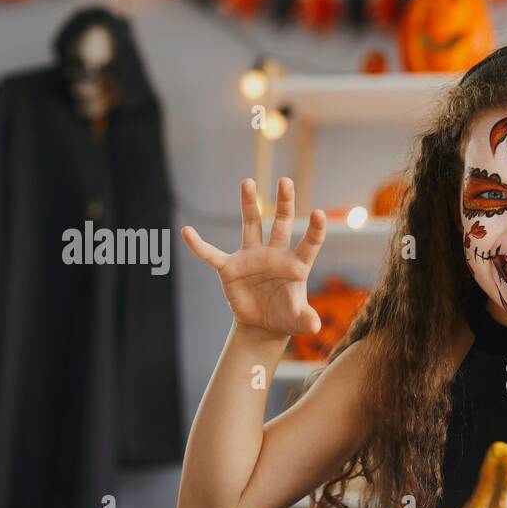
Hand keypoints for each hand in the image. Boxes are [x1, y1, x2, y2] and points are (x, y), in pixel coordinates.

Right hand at [181, 177, 326, 337]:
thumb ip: (307, 320)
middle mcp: (275, 254)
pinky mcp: (230, 267)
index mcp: (296, 265)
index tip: (319, 213)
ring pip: (251, 224)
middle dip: (284, 203)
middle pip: (281, 223)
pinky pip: (211, 254)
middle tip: (286, 181)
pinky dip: (199, 245)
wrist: (263, 324)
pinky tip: (187, 232)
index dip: (315, 229)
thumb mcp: (299, 321)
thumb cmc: (286, 317)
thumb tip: (314, 327)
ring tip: (248, 181)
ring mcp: (252, 257)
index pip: (309, 243)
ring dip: (249, 204)